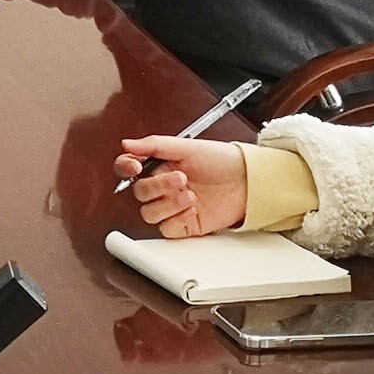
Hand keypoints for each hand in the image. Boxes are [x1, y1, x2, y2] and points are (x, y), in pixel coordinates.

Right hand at [117, 135, 248, 236]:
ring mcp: (173, 207)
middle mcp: (164, 188)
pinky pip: (167, 229)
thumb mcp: (187, 146)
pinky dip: (177, 219)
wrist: (248, 181)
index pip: (128, 169)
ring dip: (167, 204)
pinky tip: (192, 209)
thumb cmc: (222, 160)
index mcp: (160, 166)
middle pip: (139, 193)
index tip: (134, 166)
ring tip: (190, 195)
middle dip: (158, 185)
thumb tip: (127, 145)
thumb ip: (154, 145)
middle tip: (181, 178)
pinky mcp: (185, 225)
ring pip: (149, 214)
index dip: (125, 168)